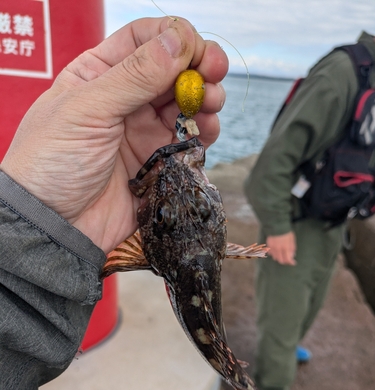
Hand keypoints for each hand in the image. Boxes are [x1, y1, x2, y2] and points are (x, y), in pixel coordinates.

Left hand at [1, 17, 227, 253]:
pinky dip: (204, 131)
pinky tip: (207, 130)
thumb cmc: (53, 161)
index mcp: (99, 74)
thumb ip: (135, 76)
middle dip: (198, 66)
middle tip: (214, 73)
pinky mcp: (159, 162)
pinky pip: (190, 140)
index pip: (143, 40)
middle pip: (173, 69)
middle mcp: (126, 99)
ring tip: (210, 104)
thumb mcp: (88, 109)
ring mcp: (144, 131)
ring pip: (187, 103)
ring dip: (206, 98)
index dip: (174, 37)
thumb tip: (179, 41)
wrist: (55, 224)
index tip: (195, 49)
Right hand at [266, 232, 296, 264]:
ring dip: (279, 258)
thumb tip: (292, 255)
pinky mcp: (268, 246)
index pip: (288, 259)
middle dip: (285, 261)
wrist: (276, 225)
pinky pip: (271, 253)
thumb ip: (292, 248)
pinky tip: (277, 251)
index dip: (291, 262)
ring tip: (283, 254)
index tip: (293, 262)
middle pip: (281, 261)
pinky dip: (274, 254)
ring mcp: (272, 248)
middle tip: (288, 259)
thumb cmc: (286, 231)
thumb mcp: (292, 239)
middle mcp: (278, 249)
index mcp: (285, 247)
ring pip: (275, 258)